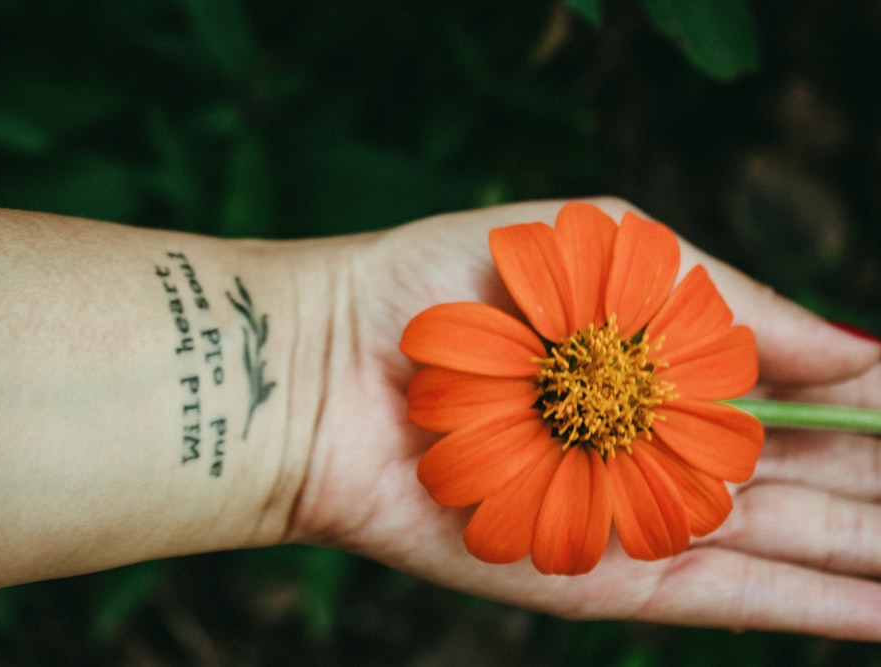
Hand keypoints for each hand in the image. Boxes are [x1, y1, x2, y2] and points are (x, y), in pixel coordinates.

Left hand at [290, 198, 880, 639]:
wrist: (331, 365)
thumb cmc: (459, 288)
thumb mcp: (616, 257)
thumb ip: (737, 306)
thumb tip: (866, 352)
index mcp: (666, 365)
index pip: (808, 394)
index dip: (875, 409)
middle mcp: (660, 445)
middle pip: (813, 479)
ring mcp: (635, 515)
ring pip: (790, 545)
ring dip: (874, 552)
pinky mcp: (600, 575)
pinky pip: (728, 597)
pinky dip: (815, 607)